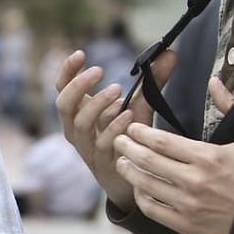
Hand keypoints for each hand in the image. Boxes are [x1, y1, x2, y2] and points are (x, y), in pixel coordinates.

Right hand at [53, 49, 179, 213]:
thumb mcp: (138, 106)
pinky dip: (113, 128)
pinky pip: (101, 144)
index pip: (62, 89)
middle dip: (79, 85)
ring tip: (116, 90)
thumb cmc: (129, 138)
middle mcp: (77, 131)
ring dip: (97, 105)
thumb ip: (152, 82)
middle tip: (99, 70)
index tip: (80, 53)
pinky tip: (128, 116)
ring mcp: (87, 148)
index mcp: (79, 114)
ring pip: (80, 124)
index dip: (67, 71)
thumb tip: (170, 53)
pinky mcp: (103, 163)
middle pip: (64, 104)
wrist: (132, 180)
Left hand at [112, 77, 233, 233]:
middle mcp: (193, 181)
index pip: (161, 142)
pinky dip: (140, 197)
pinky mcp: (185, 224)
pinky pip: (152, 209)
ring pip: (145, 185)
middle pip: (147, 161)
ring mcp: (187, 205)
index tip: (132, 127)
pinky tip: (138, 187)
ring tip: (121, 161)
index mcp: (207, 157)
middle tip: (118, 139)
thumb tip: (214, 80)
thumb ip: (230, 106)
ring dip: (128, 171)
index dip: (140, 133)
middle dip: (127, 148)